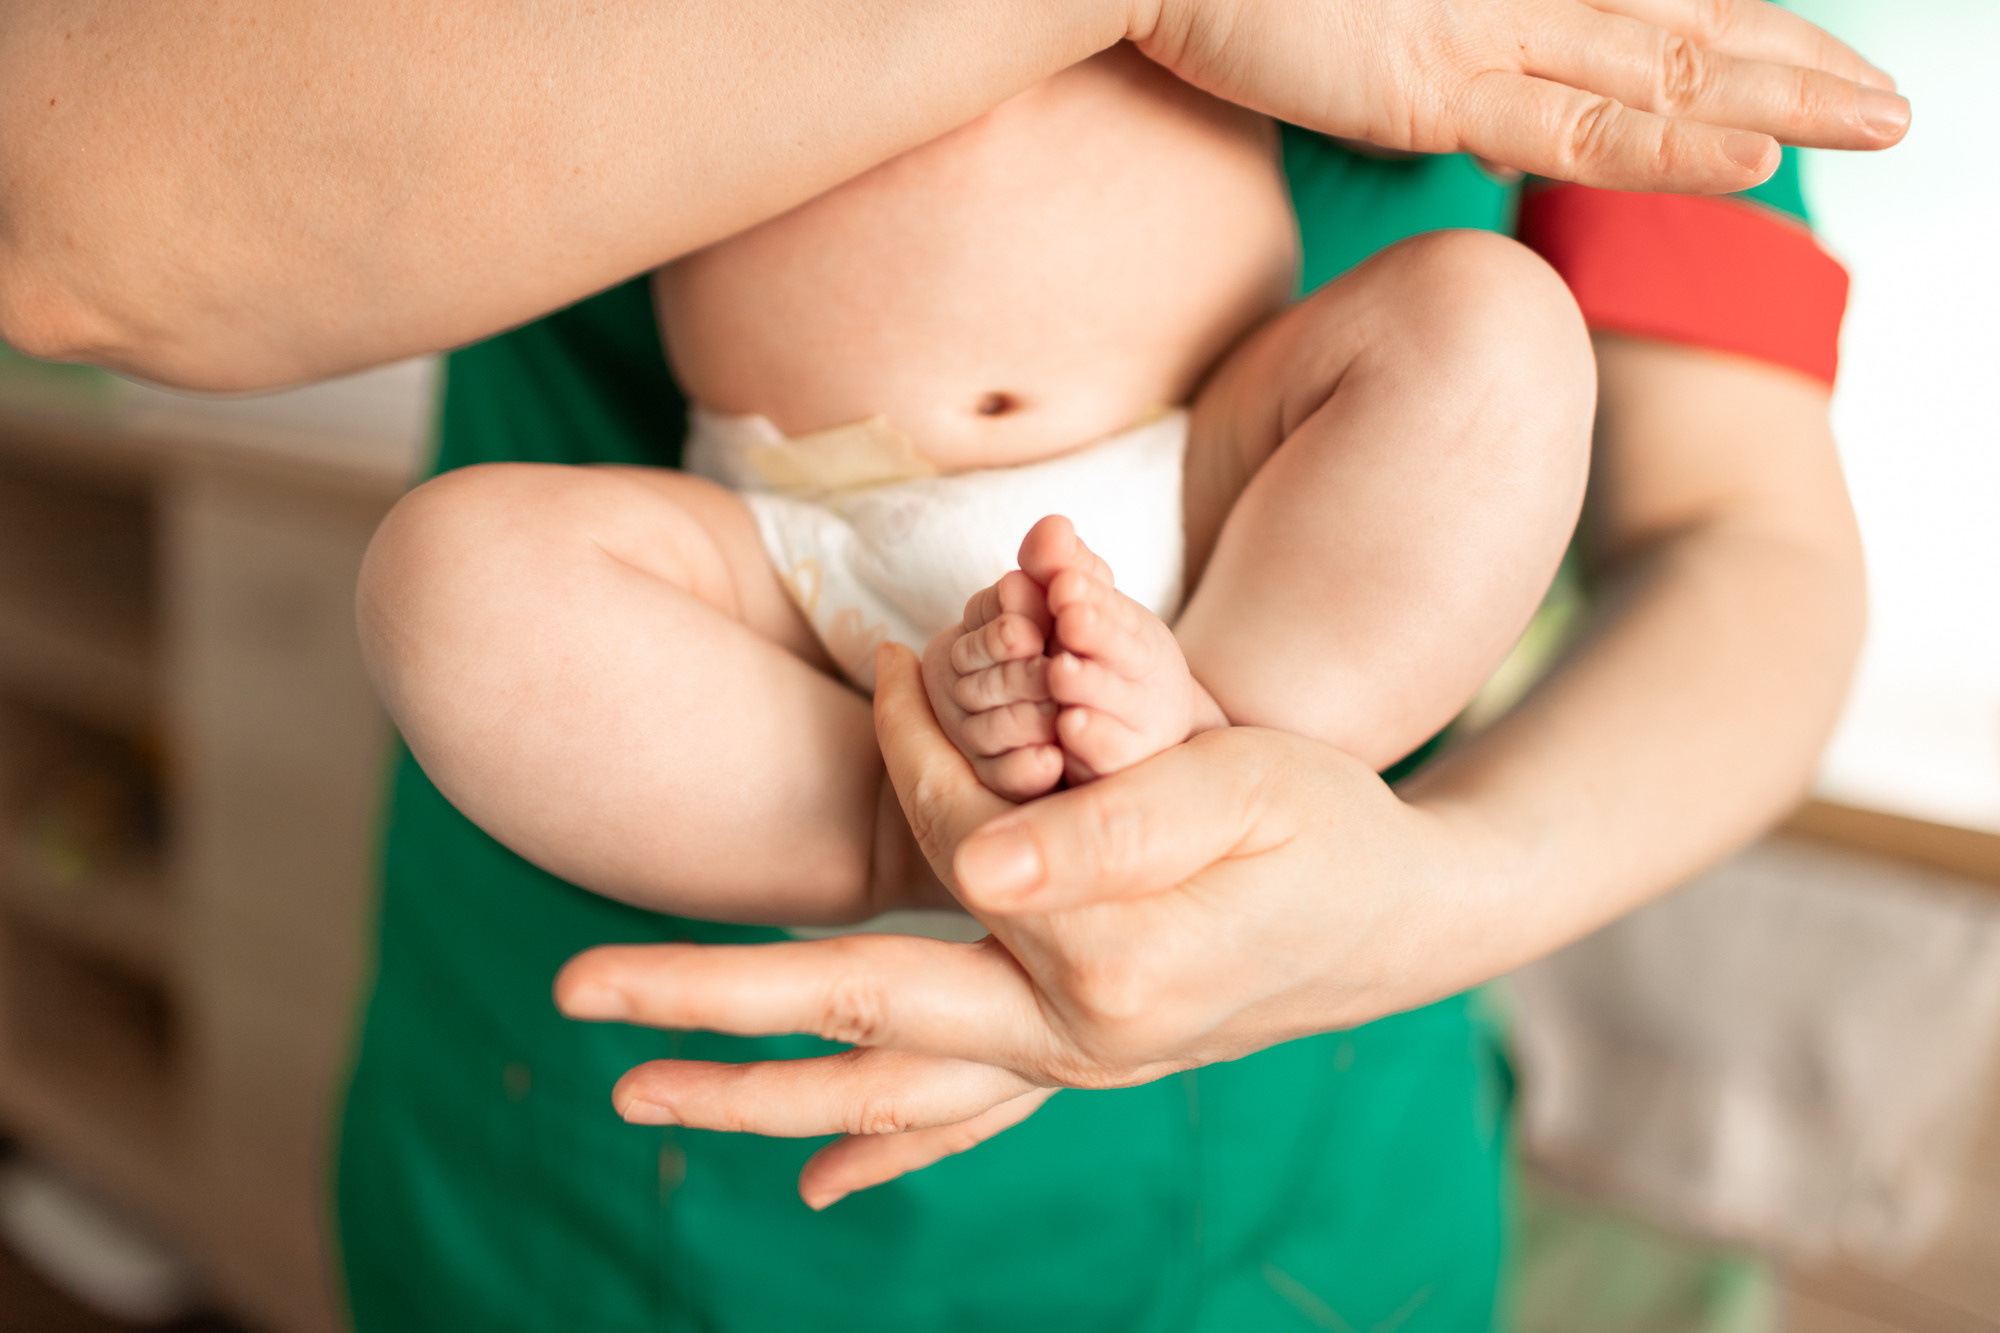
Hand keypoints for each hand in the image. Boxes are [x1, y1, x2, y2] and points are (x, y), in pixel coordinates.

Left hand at [556, 643, 1514, 1206]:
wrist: (1403, 916)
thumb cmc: (1330, 826)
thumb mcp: (1246, 784)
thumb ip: (1112, 819)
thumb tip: (970, 860)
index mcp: (1105, 953)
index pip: (948, 838)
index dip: (902, 740)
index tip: (868, 657)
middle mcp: (1073, 1033)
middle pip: (862, 1013)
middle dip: (712, 1002)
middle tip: (575, 994)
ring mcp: (1070, 1062)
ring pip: (887, 1092)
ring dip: (756, 1095)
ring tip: (637, 1099)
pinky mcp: (1075, 1061)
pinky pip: (960, 1122)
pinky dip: (881, 1148)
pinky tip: (815, 1181)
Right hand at [1129, 0, 1908, 191]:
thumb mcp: (1365, 26)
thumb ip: (1431, 58)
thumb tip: (1462, 90)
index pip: (1661, 9)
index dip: (1753, 37)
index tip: (1819, 67)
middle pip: (1691, 33)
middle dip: (1803, 68)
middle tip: (1895, 108)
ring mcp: (1484, 32)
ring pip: (1665, 70)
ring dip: (1781, 99)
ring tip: (1882, 123)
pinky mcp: (1433, 82)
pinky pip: (1572, 128)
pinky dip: (1665, 148)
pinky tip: (1751, 161)